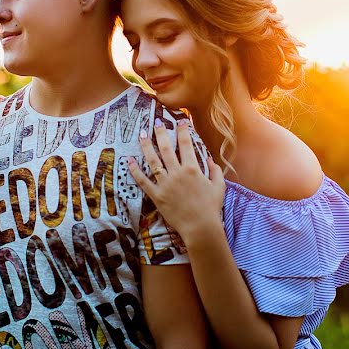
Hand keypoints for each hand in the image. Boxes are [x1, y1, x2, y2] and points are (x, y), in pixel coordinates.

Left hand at [126, 119, 225, 246]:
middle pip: (166, 148)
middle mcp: (177, 173)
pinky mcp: (156, 195)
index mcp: (192, 168)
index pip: (186, 144)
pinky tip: (129, 160)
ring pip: (152, 160)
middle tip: (157, 122)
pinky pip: (143, 181)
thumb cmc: (211, 207)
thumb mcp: (219, 186)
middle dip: (161, 133)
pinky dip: (135, 170)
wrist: (200, 227)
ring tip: (142, 135)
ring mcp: (165, 184)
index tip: (181, 120)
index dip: (183, 130)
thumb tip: (209, 158)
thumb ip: (215, 170)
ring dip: (146, 146)